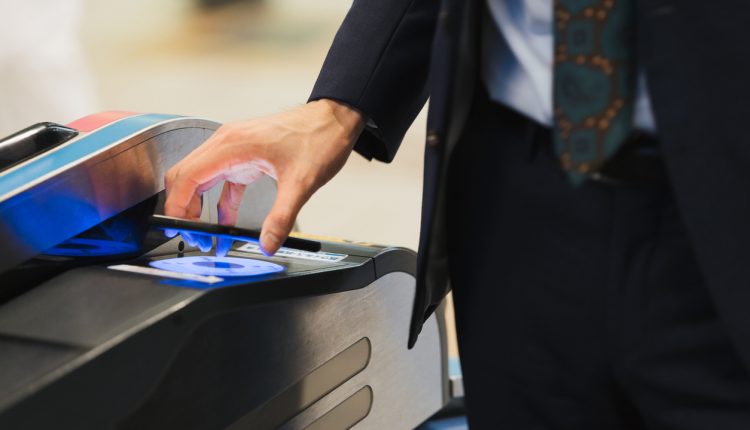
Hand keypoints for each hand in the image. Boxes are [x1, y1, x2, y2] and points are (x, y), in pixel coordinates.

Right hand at [164, 99, 364, 255]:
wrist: (335, 119)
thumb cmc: (318, 138)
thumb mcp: (301, 183)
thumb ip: (281, 217)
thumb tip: (266, 244)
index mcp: (231, 146)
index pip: (186, 177)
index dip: (177, 207)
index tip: (180, 230)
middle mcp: (225, 143)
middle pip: (185, 177)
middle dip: (183, 210)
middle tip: (194, 238)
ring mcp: (232, 148)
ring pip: (198, 179)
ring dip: (197, 207)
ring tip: (206, 235)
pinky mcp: (243, 156)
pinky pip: (221, 182)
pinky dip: (218, 203)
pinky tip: (226, 223)